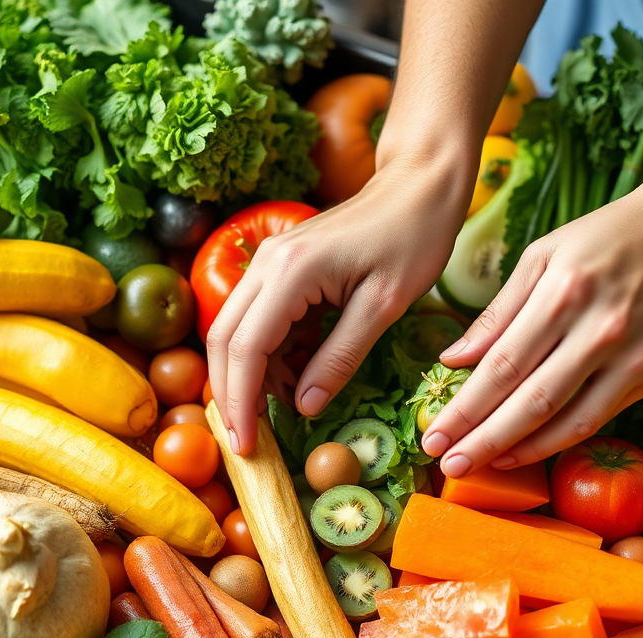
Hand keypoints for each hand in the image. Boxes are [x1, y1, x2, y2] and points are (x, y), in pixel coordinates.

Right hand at [208, 154, 470, 454]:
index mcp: (290, 273)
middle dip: (233, 396)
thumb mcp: (383, 308)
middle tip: (249, 443)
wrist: (418, 186)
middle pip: (225, 340)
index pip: (245, 349)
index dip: (240, 402)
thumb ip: (339, 358)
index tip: (245, 446)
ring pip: (237, 332)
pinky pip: (260, 321)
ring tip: (287, 409)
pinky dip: (272, 357)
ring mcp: (269, 264)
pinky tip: (299, 378)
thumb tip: (303, 407)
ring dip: (253, 377)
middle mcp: (266, 265)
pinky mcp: (280, 269)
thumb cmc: (411, 240)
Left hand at [421, 172, 642, 476]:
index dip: (465, 408)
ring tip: (478, 467)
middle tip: (446, 464)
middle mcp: (600, 330)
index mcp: (564, 292)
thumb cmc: (604, 237)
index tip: (433, 435)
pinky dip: (556, 442)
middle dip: (482, 440)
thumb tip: (452, 360)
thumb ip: (497, 313)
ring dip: (517, 451)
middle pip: (530, 402)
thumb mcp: (541, 256)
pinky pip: (596, 420)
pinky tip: (522, 451)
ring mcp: (632, 358)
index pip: (502, 366)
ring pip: (566, 422)